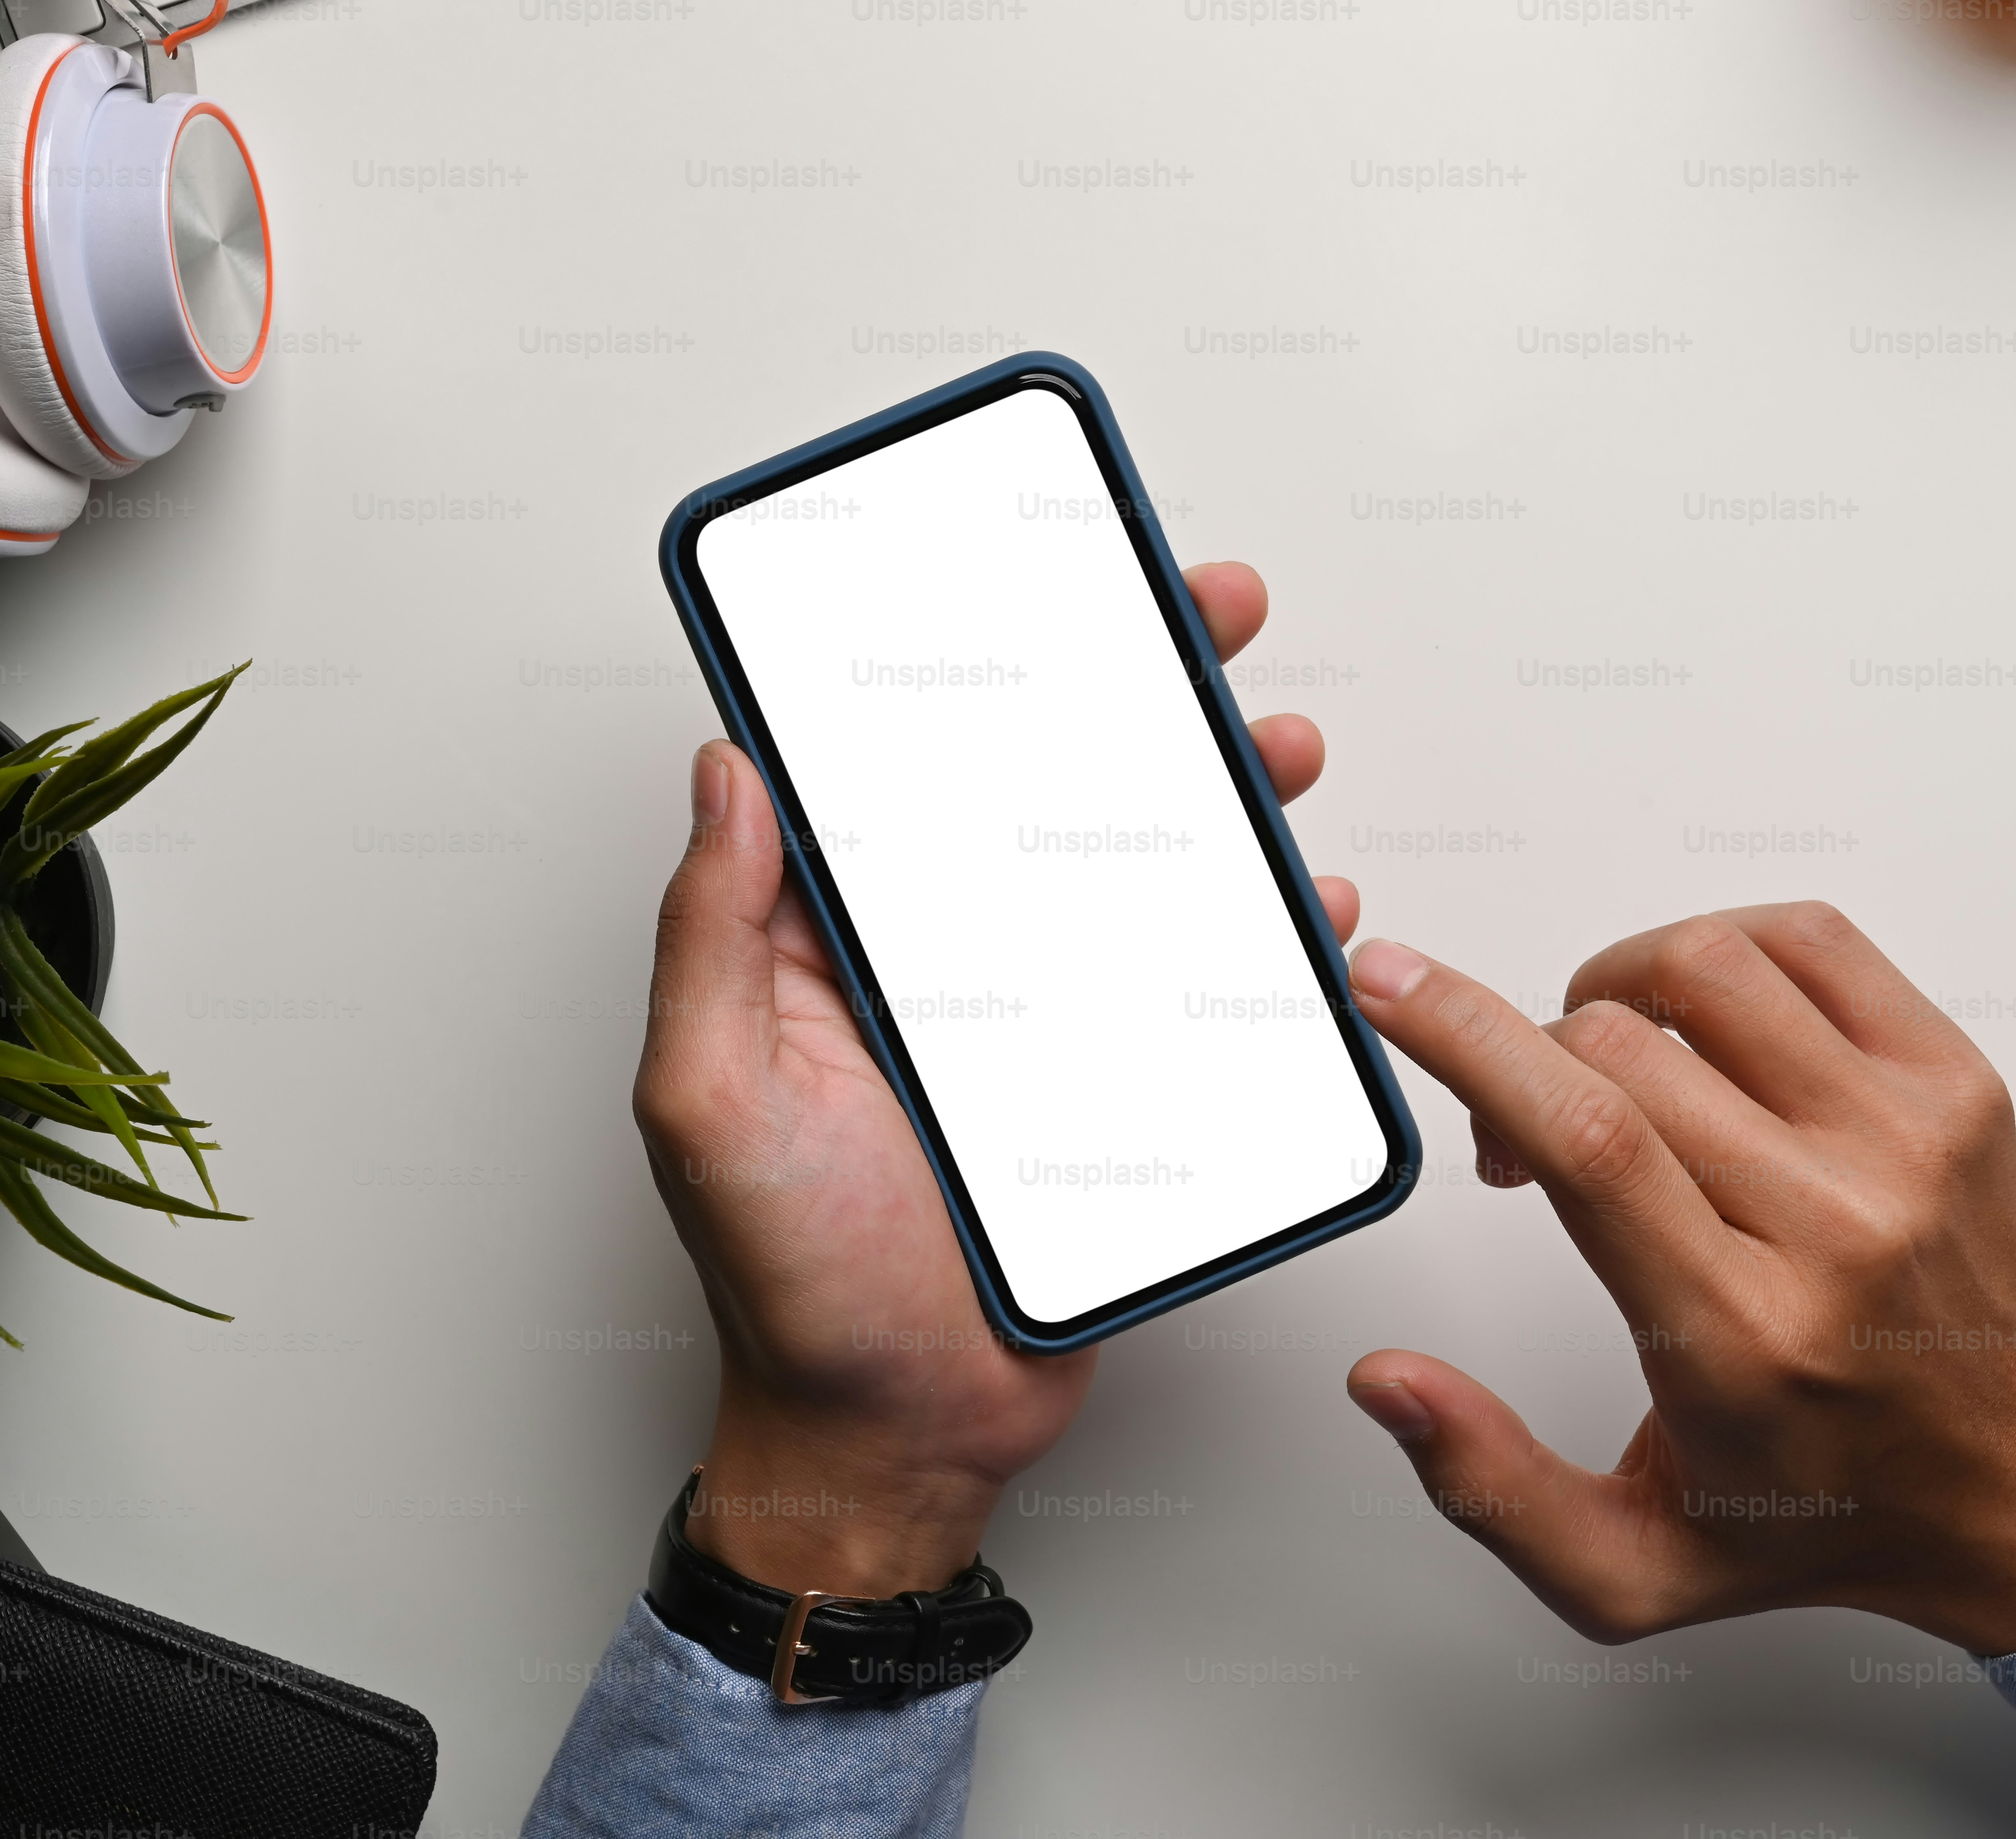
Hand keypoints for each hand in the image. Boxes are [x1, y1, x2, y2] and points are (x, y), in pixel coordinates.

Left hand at [635, 562, 1356, 1595]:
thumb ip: (709, 937)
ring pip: (1143, 870)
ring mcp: (1042, 1019)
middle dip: (1139, 686)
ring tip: (1280, 747)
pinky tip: (1308, 902)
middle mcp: (948, 962)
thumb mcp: (708, 1100)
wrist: (898, 1437)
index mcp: (842, 942)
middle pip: (1048, 788)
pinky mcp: (1119, 1085)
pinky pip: (1205, 990)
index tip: (1037, 578)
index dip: (973, 661)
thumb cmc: (790, 1287)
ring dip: (1222, 795)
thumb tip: (722, 772)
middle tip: (1209, 613)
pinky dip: (1268, 938)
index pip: (906, 764)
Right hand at [1340, 903, 2015, 1655]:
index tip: (1389, 985)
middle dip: (1527, 1055)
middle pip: (1625, 1050)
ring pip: (1712, 967)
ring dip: (1620, 987)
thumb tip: (1386, 1381)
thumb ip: (1490, 1487)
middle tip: (1526, 1133)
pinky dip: (1726, 952)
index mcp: (1742, 1336)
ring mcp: (1909, 1141)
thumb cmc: (1834, 1507)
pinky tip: (1705, 1023)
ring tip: (1615, 1062)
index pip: (1587, 1138)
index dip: (1468, 1038)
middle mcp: (1836, 1227)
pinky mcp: (1958, 1083)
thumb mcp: (1636, 1571)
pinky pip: (1813, 942)